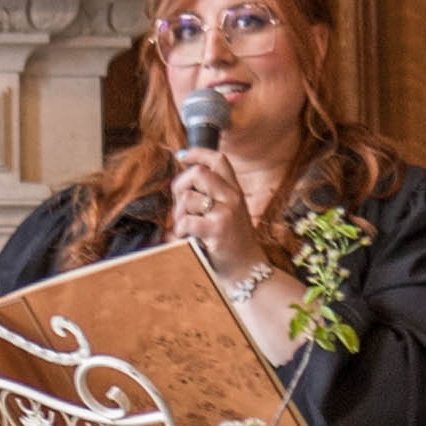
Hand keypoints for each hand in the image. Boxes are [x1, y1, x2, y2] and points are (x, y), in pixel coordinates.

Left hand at [168, 149, 273, 281]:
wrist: (248, 272)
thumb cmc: (231, 244)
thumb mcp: (228, 214)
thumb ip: (210, 197)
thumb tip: (182, 184)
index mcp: (234, 191)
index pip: (219, 160)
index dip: (198, 153)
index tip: (183, 156)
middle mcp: (233, 197)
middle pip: (198, 172)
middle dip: (180, 186)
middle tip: (180, 206)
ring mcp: (226, 212)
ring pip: (187, 198)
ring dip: (178, 214)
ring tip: (185, 228)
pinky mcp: (217, 229)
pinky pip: (186, 220)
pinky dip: (179, 230)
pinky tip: (187, 238)